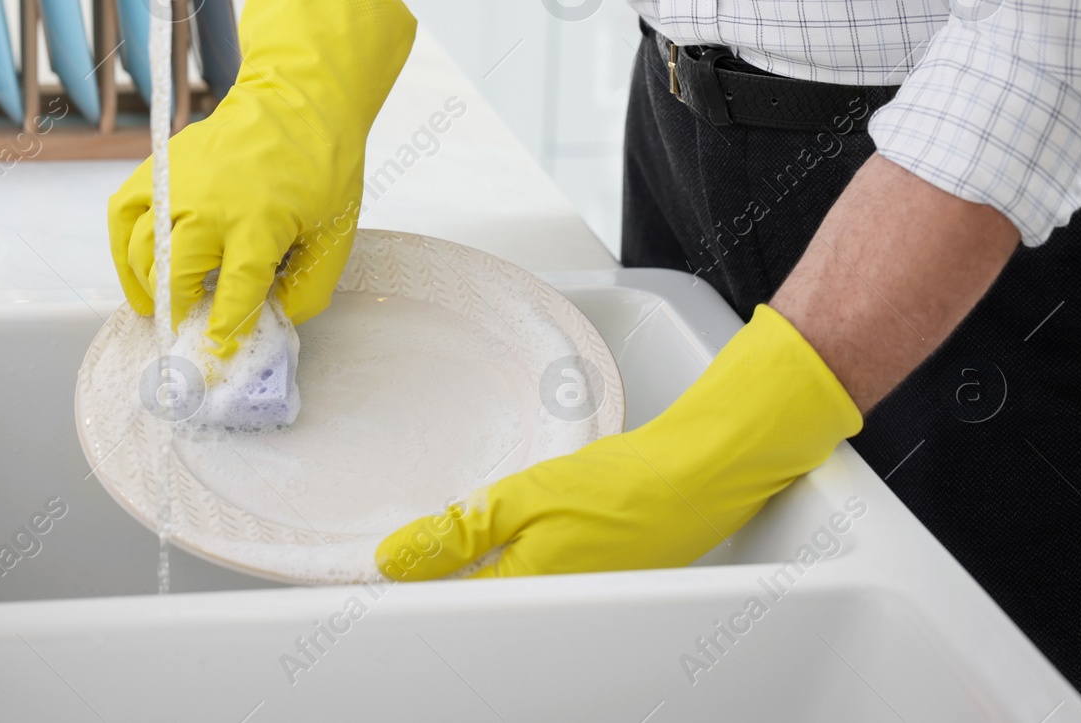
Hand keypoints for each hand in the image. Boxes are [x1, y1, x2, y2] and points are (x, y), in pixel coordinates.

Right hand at [109, 0, 415, 355]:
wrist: (298, 98)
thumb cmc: (321, 164)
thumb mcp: (336, 233)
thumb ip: (310, 287)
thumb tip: (274, 319)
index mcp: (258, 224)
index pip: (232, 295)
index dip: (225, 330)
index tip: (219, 352)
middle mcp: (208, 206)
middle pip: (175, 276)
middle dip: (179, 312)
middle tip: (188, 330)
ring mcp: (178, 185)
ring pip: (140, 251)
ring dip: (147, 287)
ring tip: (161, 308)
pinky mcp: (161, 168)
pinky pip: (122, 215)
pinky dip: (121, 248)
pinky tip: (136, 271)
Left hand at [376, 305, 861, 578]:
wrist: (699, 476)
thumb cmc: (623, 486)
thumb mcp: (524, 498)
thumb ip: (457, 532)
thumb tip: (396, 560)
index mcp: (522, 592)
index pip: (444, 599)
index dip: (411, 575)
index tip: (382, 558)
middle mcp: (547, 604)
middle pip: (473, 596)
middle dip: (444, 568)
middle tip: (421, 537)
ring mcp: (572, 592)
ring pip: (503, 581)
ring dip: (479, 557)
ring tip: (470, 523)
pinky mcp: (592, 574)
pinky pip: (535, 568)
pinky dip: (517, 547)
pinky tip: (518, 521)